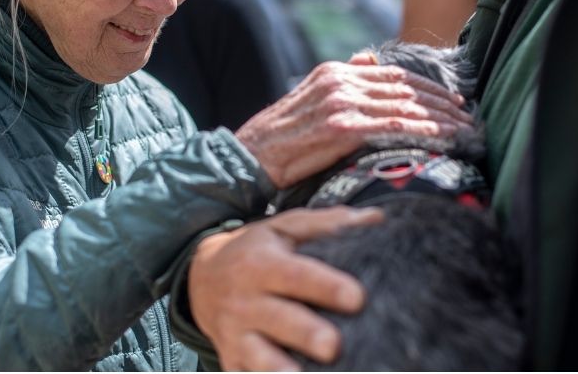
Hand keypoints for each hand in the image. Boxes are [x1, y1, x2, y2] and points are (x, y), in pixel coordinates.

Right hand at [189, 206, 383, 370]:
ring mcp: (236, 334)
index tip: (357, 297)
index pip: (296, 275)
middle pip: (278, 319)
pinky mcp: (231, 360)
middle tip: (333, 346)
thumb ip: (326, 223)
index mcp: (262, 264)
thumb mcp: (282, 228)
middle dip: (305, 333)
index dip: (325, 286)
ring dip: (279, 369)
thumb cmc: (254, 252)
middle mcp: (246, 300)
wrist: (201, 279)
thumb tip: (376, 218)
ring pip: (258, 356)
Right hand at [236, 58, 472, 188]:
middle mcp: (341, 81)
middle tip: (468, 115)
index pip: (392, 74)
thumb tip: (367, 59)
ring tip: (465, 131)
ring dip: (441, 119)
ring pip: (405, 106)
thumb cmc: (281, 137)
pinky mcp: (343, 128)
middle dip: (441, 103)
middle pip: (405, 88)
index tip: (452, 100)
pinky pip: (394, 125)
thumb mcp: (309, 97)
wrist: (251, 157)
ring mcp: (342, 103)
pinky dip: (424, 131)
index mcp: (334, 72)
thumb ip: (341, 79)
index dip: (426, 86)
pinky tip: (444, 138)